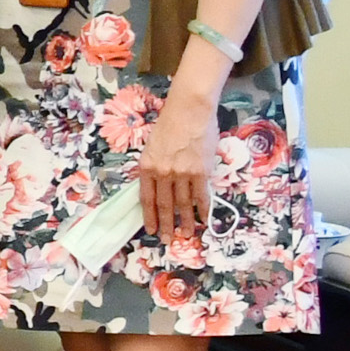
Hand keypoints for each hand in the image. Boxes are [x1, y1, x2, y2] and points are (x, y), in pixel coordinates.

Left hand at [142, 59, 226, 242]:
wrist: (189, 111)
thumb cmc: (170, 125)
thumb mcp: (152, 147)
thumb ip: (154, 166)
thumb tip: (157, 185)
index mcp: (146, 166)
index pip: (146, 198)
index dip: (149, 216)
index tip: (151, 229)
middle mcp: (162, 173)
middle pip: (164, 205)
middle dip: (165, 225)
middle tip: (167, 240)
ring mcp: (182, 173)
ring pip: (183, 204)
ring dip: (184, 222)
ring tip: (185, 234)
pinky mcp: (201, 171)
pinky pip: (201, 196)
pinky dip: (203, 210)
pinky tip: (202, 219)